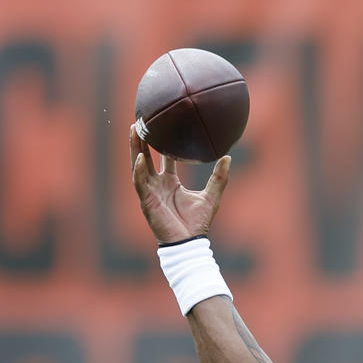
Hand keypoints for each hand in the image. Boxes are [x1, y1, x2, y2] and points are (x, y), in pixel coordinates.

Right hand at [129, 124, 230, 244]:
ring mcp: (150, 192)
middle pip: (146, 157)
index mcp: (170, 182)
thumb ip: (220, 178)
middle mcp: (158, 184)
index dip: (161, 143)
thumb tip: (227, 157)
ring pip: (138, 165)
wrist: (190, 242)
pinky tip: (139, 158)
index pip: (163, 158)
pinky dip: (139, 170)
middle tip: (141, 121)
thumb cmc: (198, 222)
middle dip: (142, 140)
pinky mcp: (146, 201)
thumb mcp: (212, 196)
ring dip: (135, 149)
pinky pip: (140, 183)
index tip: (163, 126)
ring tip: (134, 131)